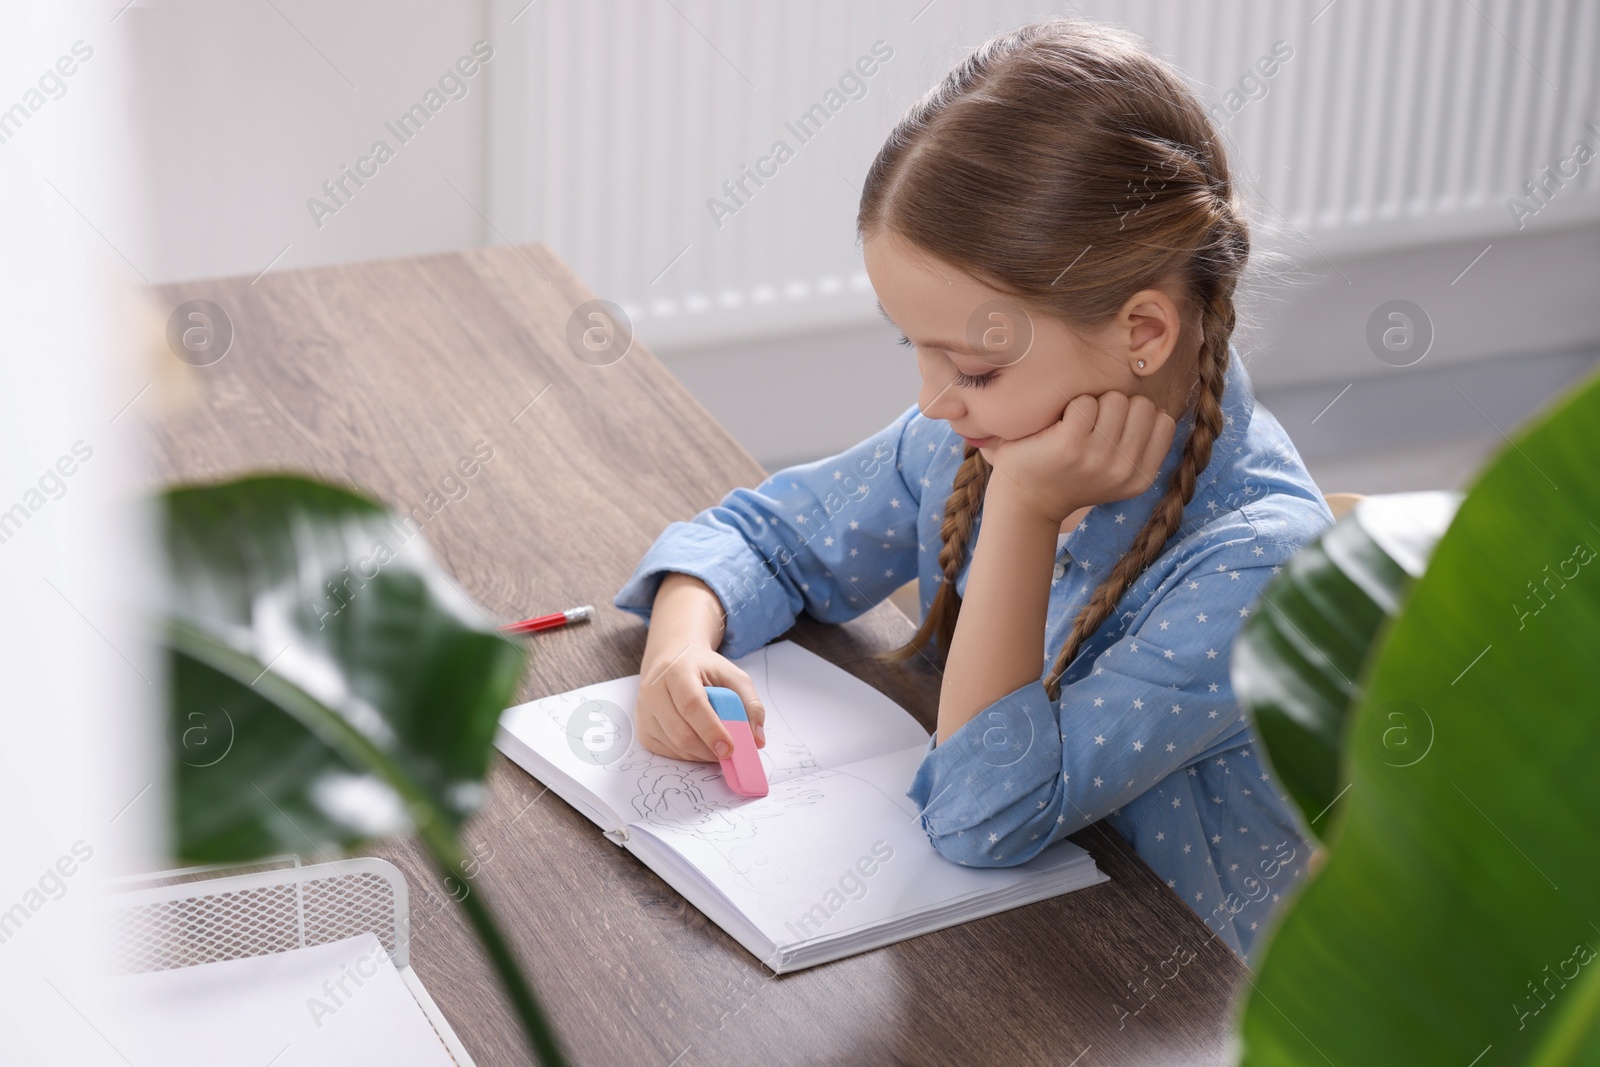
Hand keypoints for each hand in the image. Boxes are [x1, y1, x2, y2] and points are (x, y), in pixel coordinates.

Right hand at [636, 641, 766, 762]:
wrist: (671, 660)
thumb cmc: (703, 669)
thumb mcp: (733, 676)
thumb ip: (751, 704)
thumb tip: (757, 740)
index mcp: (677, 670)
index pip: (692, 704)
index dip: (711, 729)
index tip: (729, 749)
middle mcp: (653, 690)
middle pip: (681, 732)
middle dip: (708, 750)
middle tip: (730, 755)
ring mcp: (644, 711)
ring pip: (675, 746)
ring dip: (701, 754)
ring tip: (718, 745)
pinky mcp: (642, 728)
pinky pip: (668, 751)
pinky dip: (689, 754)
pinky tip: (700, 743)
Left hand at [986, 391, 1176, 524]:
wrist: (1025, 500)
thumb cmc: (1071, 476)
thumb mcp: (1116, 473)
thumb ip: (1140, 446)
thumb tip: (1160, 408)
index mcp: (1140, 478)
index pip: (1164, 422)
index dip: (1139, 415)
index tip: (1116, 428)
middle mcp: (1123, 471)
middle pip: (1142, 405)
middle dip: (1118, 406)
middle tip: (1093, 425)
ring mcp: (1098, 458)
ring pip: (1116, 399)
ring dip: (1095, 404)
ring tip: (1077, 425)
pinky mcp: (1070, 444)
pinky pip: (1085, 402)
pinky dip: (1071, 406)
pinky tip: (1060, 426)